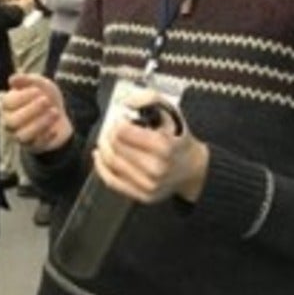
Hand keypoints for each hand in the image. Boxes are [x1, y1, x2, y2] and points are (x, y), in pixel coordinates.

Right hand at [0, 73, 72, 152]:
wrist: (60, 114)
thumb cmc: (45, 97)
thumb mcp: (39, 84)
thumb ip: (27, 80)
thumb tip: (11, 79)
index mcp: (8, 106)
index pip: (7, 104)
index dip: (22, 97)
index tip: (38, 90)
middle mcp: (10, 122)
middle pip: (12, 121)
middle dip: (31, 110)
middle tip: (46, 101)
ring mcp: (20, 135)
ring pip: (22, 135)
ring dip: (39, 123)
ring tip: (55, 112)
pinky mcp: (33, 146)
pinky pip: (35, 145)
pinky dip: (46, 136)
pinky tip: (54, 129)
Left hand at [94, 91, 208, 204]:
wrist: (193, 170)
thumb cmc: (179, 140)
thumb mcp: (171, 112)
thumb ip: (149, 99)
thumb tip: (127, 102)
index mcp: (163, 146)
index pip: (123, 132)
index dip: (117, 122)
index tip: (121, 119)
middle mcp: (156, 168)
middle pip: (115, 147)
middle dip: (108, 134)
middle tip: (112, 128)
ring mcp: (149, 185)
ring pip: (111, 163)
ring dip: (103, 147)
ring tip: (107, 139)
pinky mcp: (142, 196)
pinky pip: (112, 181)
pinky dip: (101, 167)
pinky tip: (100, 156)